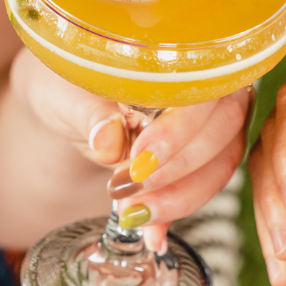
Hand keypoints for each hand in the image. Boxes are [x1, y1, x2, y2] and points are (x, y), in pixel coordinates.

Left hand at [12, 50, 250, 251]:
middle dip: (178, 168)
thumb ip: (87, 111)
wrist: (64, 103)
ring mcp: (216, 120)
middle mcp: (213, 80)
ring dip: (180, 196)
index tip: (138, 159)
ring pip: (222, 162)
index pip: (203, 87)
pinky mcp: (207, 155)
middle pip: (224, 128)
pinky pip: (207, 186)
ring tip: (133, 215)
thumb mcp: (62, 89)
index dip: (179, 128)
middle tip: (127, 190)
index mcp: (182, 49)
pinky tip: (153, 236)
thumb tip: (108, 139)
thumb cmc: (66, 82)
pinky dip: (178, 212)